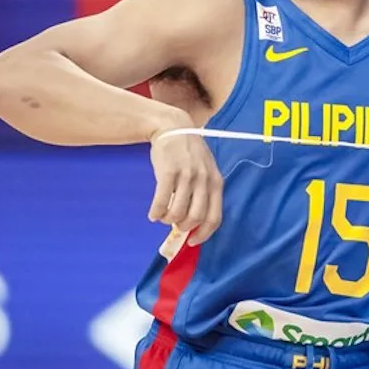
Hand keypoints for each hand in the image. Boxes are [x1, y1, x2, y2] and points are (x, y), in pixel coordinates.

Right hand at [147, 113, 222, 245]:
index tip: (193, 241)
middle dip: (184, 227)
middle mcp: (203, 180)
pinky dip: (156, 212)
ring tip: (163, 217)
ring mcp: (186, 175)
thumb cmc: (189, 153)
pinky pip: (161, 201)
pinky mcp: (168, 172)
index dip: (204, 234)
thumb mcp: (205, 171)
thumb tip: (195, 222)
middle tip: (175, 224)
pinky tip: (153, 214)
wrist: (173, 127)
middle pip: (196, 218)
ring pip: (178, 212)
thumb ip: (204, 193)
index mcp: (215, 182)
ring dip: (168, 220)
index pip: (215, 217)